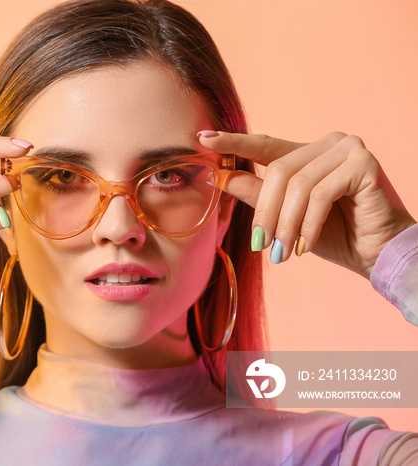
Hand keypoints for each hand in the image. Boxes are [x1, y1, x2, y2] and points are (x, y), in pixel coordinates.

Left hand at [198, 131, 415, 278]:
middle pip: (278, 170)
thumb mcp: (285, 216)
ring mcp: (348, 149)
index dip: (233, 142)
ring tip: (283, 251)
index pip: (264, 144)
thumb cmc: (333, 235)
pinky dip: (308, 223)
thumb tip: (219, 176)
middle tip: (259, 244)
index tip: (202, 138)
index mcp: (307, 151)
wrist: (377, 254)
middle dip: (265, 212)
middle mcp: (328, 143)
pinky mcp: (364, 164)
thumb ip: (256, 193)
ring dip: (286, 223)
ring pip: (297, 184)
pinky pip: (320, 194)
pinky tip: (305, 244)